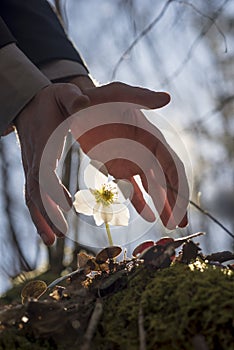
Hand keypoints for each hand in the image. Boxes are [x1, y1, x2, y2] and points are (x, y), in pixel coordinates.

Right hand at [15, 83, 89, 244]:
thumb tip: (83, 103)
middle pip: (35, 192)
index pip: (44, 172)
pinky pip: (35, 194)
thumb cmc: (50, 100)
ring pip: (32, 198)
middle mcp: (34, 160)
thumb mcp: (63, 94)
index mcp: (44, 145)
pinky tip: (54, 222)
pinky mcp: (35, 169)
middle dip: (45, 215)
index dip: (52, 191)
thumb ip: (73, 98)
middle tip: (58, 237)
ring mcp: (32, 166)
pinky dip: (43, 211)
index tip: (67, 207)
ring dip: (41, 219)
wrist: (30, 102)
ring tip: (53, 240)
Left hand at [16, 79, 188, 245]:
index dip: (178, 186)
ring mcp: (131, 161)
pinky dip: (140, 202)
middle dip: (174, 202)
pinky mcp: (117, 167)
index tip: (180, 207)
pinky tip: (148, 216)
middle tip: (179, 225)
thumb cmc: (99, 97)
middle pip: (164, 181)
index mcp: (150, 136)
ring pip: (151, 188)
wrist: (78, 106)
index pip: (170, 164)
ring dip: (161, 206)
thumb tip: (166, 98)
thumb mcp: (119, 93)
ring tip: (167, 225)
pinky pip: (131, 188)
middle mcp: (144, 151)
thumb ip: (141, 97)